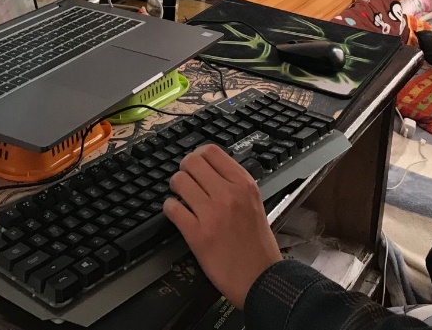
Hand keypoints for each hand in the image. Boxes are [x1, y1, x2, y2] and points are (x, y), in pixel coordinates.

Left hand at [163, 145, 281, 310]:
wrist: (260, 279)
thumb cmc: (258, 246)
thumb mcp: (255, 204)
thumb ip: (235, 185)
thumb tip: (212, 172)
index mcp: (244, 185)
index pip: (212, 151)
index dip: (199, 155)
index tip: (196, 164)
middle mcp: (228, 194)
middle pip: (192, 162)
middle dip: (184, 169)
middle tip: (186, 179)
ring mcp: (212, 213)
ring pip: (179, 181)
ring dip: (175, 187)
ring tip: (180, 196)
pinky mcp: (197, 234)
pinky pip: (172, 208)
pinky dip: (170, 208)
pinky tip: (177, 213)